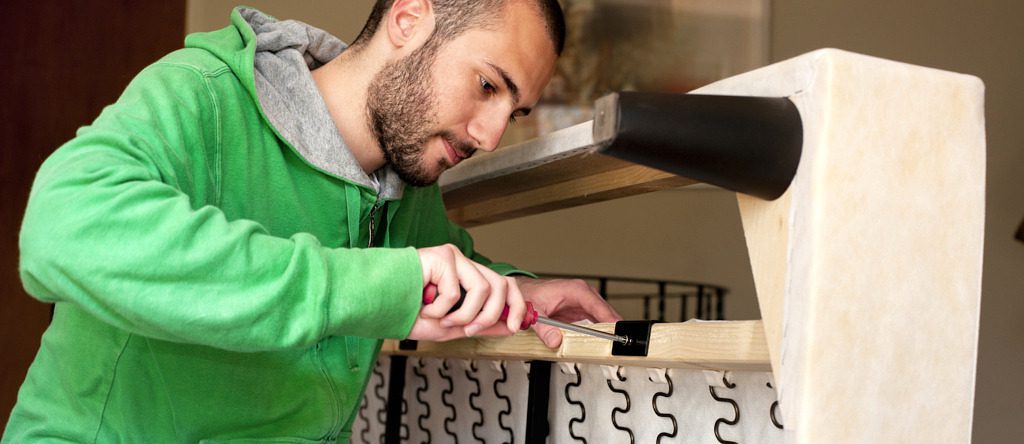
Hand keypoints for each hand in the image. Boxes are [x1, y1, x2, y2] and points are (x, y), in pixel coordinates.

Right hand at [408, 244, 525, 340]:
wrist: (375, 305)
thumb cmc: (404, 312)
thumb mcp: (450, 327)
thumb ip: (479, 325)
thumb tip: (509, 325)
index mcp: (467, 277)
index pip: (504, 284)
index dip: (517, 305)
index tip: (516, 326)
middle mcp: (463, 264)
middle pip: (501, 284)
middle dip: (491, 314)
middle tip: (468, 329)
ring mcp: (452, 258)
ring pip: (482, 289)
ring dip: (462, 315)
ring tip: (439, 318)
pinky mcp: (440, 257)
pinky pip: (454, 292)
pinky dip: (439, 309)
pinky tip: (423, 305)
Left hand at [515, 277, 622, 347]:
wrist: (523, 292)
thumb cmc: (531, 294)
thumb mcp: (535, 312)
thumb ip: (544, 328)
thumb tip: (555, 341)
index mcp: (576, 290)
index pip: (598, 306)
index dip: (610, 319)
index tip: (617, 333)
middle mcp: (584, 295)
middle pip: (606, 312)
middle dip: (613, 328)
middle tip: (617, 345)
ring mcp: (584, 303)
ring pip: (603, 318)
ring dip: (607, 331)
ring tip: (612, 346)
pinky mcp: (582, 312)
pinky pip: (596, 323)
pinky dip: (599, 332)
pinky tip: (600, 342)